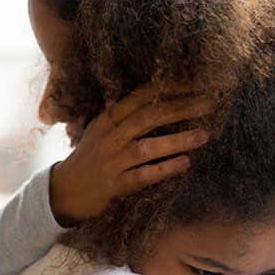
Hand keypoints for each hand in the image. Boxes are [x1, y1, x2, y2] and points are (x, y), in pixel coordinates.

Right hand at [49, 83, 212, 224]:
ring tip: (204, 135)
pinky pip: (143, 175)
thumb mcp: (103, 130)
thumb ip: (127, 116)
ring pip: (147, 147)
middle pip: (148, 116)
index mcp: (108, 118)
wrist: (64, 191)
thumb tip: (163, 100)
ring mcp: (112, 162)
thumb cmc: (91, 158)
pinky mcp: (115, 186)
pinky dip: (165, 169)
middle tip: (209, 104)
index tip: (196, 83)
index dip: (170, 87)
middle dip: (181, 108)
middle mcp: (109, 136)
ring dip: (178, 140)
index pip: (142, 96)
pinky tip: (185, 163)